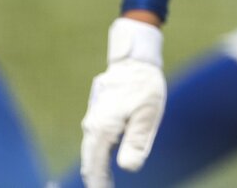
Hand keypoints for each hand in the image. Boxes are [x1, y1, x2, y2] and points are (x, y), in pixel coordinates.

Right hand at [80, 18, 166, 186]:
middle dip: (96, 180)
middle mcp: (92, 127)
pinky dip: (97, 157)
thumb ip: (136, 141)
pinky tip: (105, 165)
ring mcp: (92, 121)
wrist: (134, 60)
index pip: (94, 167)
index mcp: (102, 130)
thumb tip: (127, 168)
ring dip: (96, 170)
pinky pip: (93, 143)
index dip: (99, 185)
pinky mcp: (97, 116)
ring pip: (90, 153)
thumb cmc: (145, 86)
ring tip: (105, 184)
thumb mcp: (148, 114)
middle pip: (89, 162)